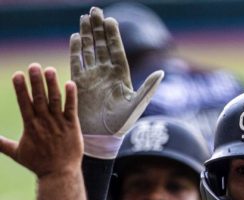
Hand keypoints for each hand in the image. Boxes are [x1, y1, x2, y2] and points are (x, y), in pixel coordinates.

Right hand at [0, 64, 81, 177]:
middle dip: (35, 81)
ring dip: (52, 84)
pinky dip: (71, 96)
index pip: (24, 103)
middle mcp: (44, 122)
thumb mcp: (16, 153)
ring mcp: (59, 124)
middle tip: (33, 66)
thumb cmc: (38, 164)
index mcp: (30, 126)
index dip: (20, 88)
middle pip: (39, 98)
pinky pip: (72, 109)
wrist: (60, 174)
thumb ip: (1, 143)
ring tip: (49, 70)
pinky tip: (70, 83)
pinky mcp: (73, 127)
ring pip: (55, 100)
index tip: (17, 75)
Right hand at [70, 6, 162, 157]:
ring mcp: (92, 76)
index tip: (111, 20)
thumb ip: (148, 87)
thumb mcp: (137, 104)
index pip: (116, 50)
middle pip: (101, 45)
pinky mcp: (79, 82)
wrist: (102, 137)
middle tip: (95, 10)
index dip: (113, 35)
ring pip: (89, 50)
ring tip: (85, 18)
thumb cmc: (122, 123)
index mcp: (121, 75)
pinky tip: (75, 36)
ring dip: (87, 34)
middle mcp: (106, 73)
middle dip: (98, 28)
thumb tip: (161, 72)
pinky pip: (76, 61)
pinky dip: (75, 49)